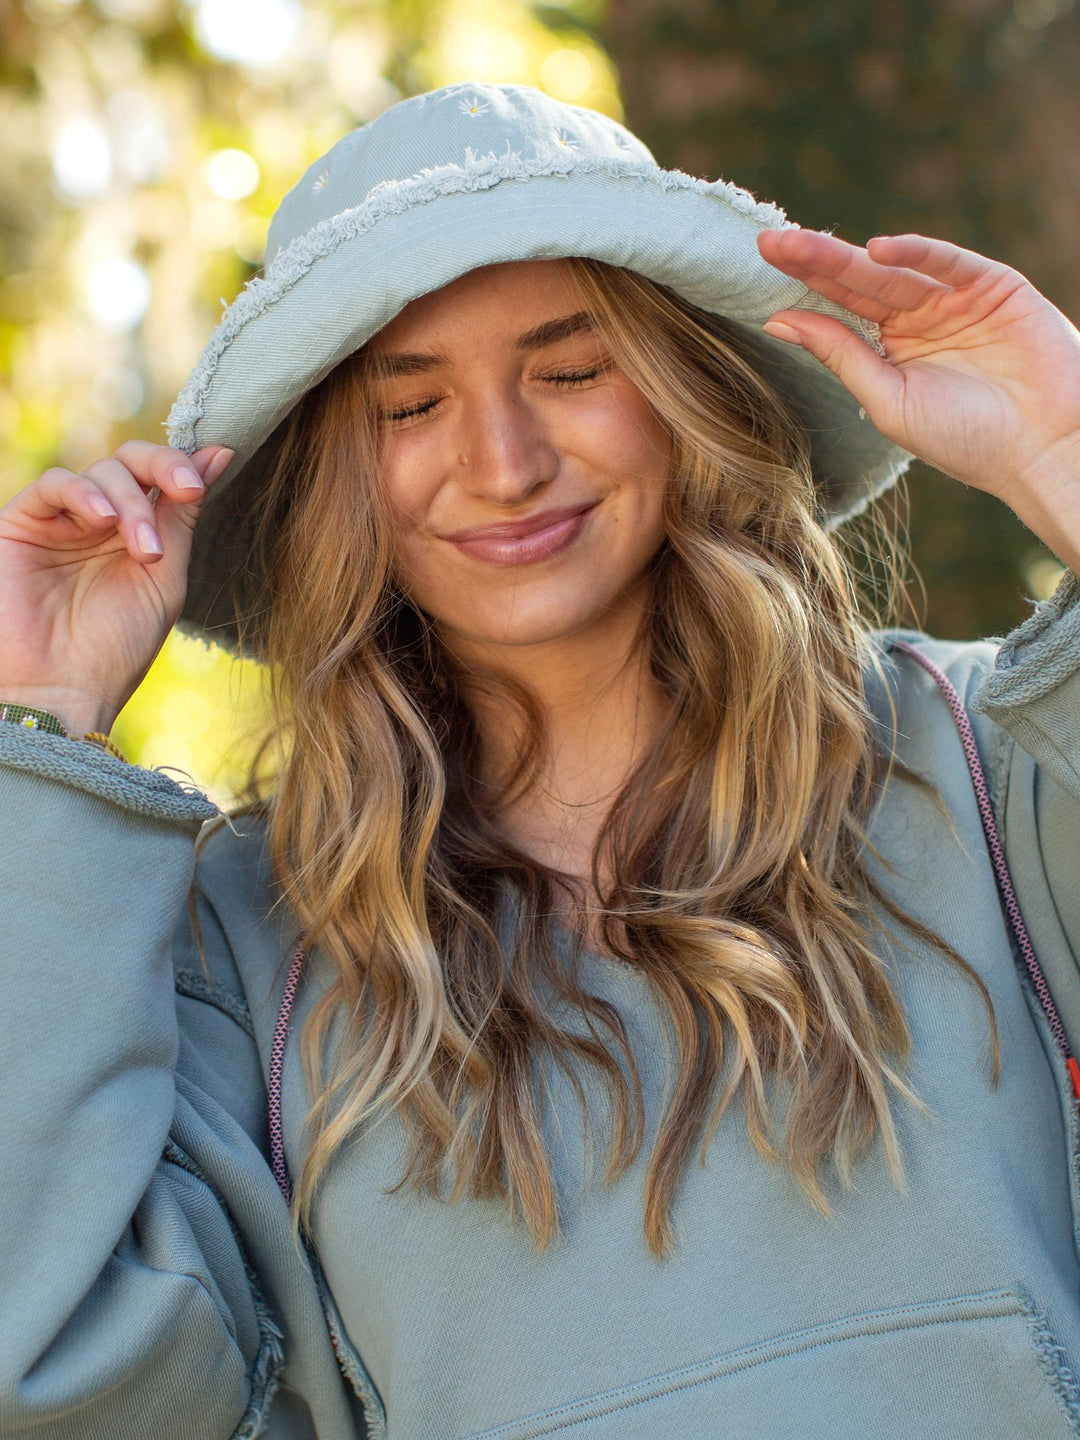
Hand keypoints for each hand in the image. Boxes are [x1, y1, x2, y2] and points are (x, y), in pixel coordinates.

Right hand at [0, 441, 232, 734]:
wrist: (62, 692)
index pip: (159, 477)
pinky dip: (85, 494)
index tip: (213, 469)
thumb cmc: (116, 647)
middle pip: (132, 462)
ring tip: (144, 549)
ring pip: (101, 471)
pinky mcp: (21, 524)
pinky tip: (104, 522)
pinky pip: (54, 485)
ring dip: (132, 502)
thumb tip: (218, 453)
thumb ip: (182, 517)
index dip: (184, 465)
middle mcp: (98, 521)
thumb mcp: (164, 577)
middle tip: (188, 494)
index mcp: (136, 533)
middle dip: (164, 470)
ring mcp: (61, 521)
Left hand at [756, 229, 1079, 567]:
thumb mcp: (888, 399)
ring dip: (849, 256)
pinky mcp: (994, 285)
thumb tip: (779, 320)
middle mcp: (919, 318)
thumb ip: (841, 355)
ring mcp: (955, 299)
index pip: (839, 308)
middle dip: (814, 262)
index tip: (760, 263)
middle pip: (858, 283)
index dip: (802, 286)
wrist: (1042, 448)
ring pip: (895, 270)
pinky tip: (877, 249)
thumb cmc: (965, 440)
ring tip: (802, 244)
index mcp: (891, 348)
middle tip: (769, 243)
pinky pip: (949, 262)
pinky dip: (918, 252)